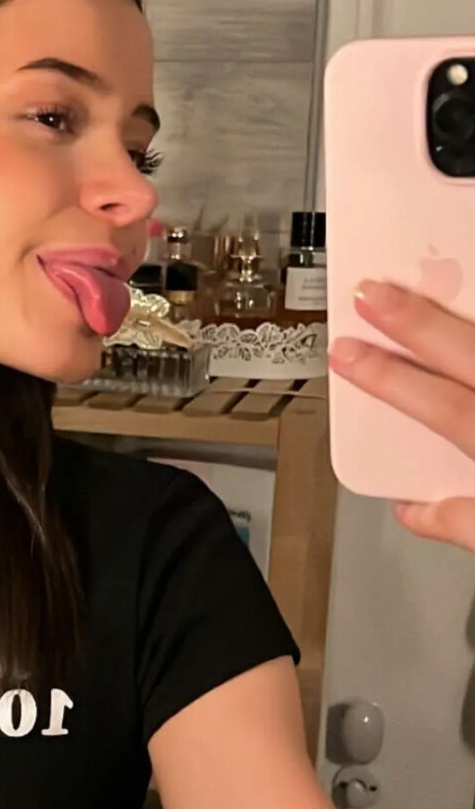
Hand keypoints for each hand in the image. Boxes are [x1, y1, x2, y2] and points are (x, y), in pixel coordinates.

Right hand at [330, 280, 474, 549]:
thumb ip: (462, 523)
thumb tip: (417, 510)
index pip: (437, 404)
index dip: (386, 378)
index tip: (346, 355)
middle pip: (467, 353)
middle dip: (412, 320)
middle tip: (370, 291)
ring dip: (458, 310)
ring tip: (423, 285)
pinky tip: (470, 309)